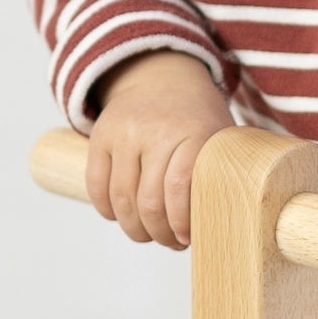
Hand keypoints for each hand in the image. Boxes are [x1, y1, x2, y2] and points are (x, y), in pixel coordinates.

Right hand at [85, 51, 234, 247]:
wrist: (162, 77)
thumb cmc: (198, 120)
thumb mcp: (219, 137)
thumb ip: (220, 175)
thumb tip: (220, 230)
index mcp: (194, 131)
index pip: (179, 187)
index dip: (180, 221)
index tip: (188, 238)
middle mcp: (155, 130)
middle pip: (148, 200)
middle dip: (159, 233)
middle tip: (171, 241)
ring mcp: (123, 132)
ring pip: (121, 199)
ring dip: (134, 228)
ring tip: (150, 234)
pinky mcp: (99, 136)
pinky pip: (97, 186)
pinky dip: (108, 211)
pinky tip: (123, 217)